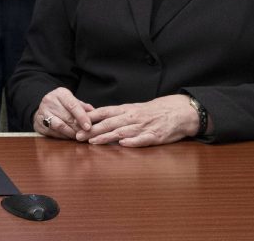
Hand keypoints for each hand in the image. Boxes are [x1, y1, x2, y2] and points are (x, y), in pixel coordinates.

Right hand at [32, 87, 93, 139]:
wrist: (44, 107)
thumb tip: (95, 112)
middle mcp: (49, 101)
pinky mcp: (38, 122)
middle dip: (79, 128)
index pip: (73, 105)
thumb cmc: (62, 104)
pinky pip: (53, 132)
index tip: (89, 127)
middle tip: (87, 135)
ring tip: (79, 137)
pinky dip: (63, 136)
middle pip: (67, 117)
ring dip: (71, 133)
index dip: (82, 117)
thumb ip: (83, 107)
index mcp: (60, 93)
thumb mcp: (72, 100)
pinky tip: (69, 137)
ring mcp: (42, 112)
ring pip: (59, 126)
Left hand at [82, 95, 200, 146]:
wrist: (178, 111)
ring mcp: (144, 127)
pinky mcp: (155, 136)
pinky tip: (123, 144)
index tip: (75, 124)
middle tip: (78, 137)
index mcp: (126, 110)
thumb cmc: (152, 112)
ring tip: (93, 141)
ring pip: (122, 132)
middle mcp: (132, 117)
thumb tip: (96, 118)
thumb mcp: (133, 109)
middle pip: (109, 123)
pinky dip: (133, 142)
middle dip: (92, 130)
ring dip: (106, 137)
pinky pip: (143, 139)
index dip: (89, 118)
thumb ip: (116, 114)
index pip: (104, 112)